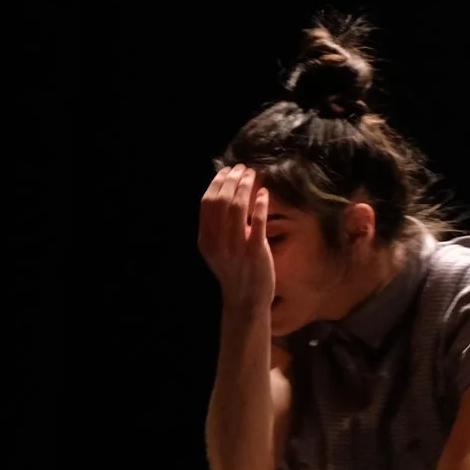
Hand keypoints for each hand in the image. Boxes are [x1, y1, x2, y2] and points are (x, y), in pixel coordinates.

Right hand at [199, 164, 275, 314]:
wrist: (245, 300)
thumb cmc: (234, 272)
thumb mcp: (217, 250)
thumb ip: (218, 227)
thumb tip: (226, 196)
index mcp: (205, 239)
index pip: (207, 203)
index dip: (217, 183)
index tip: (227, 171)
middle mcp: (217, 241)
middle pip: (221, 201)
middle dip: (232, 180)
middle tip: (243, 169)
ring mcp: (236, 247)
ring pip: (237, 208)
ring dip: (245, 187)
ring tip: (253, 176)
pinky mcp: (255, 252)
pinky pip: (258, 222)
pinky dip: (260, 204)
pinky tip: (264, 194)